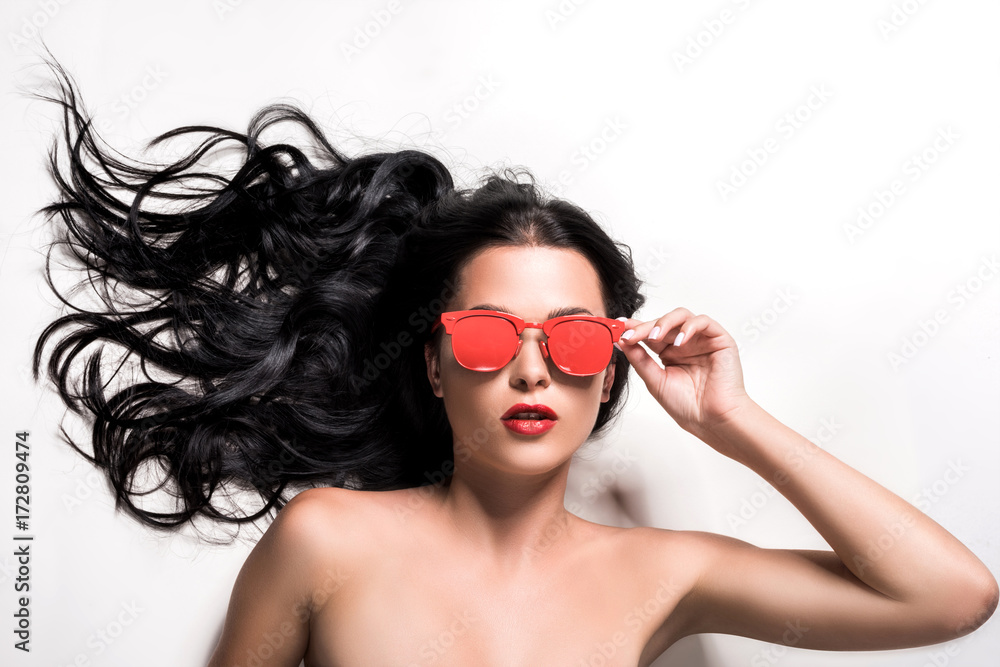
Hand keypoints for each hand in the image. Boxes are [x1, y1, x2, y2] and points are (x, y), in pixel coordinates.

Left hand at [615, 308, 752, 451]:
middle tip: (630, 334)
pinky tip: (679, 342)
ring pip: (682, 316)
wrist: (711, 420)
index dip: (635, 328)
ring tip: (654, 337)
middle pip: (663, 323)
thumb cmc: (687, 406)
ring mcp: (701, 340)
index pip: (650, 334)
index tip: (618, 327)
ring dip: (665, 323)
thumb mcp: (655, 380)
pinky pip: (704, 322)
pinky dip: (689, 327)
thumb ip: (639, 359)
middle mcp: (684, 344)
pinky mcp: (719, 340)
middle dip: (645, 327)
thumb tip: (621, 341)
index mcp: (669, 353)